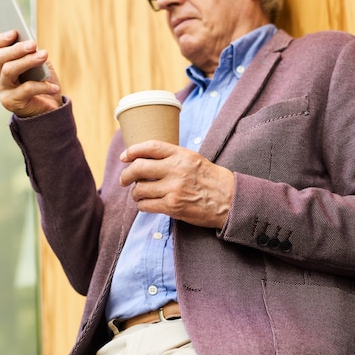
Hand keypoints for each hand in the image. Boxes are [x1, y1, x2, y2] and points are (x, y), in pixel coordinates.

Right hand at [0, 30, 62, 116]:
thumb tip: (32, 44)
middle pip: (1, 58)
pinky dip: (42, 86)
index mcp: (3, 67)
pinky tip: (54, 86)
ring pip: (9, 70)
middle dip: (17, 49)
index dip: (2, 40)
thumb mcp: (40, 67)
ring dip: (27, 61)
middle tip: (33, 44)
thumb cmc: (44, 85)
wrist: (50, 112)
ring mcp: (3, 91)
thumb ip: (33, 55)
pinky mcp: (11, 103)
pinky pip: (26, 89)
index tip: (15, 32)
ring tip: (43, 55)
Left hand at [119, 141, 234, 228]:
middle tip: (123, 180)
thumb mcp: (194, 160)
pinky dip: (142, 205)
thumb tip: (147, 160)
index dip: (133, 150)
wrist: (230, 201)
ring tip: (139, 194)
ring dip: (135, 193)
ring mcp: (173, 189)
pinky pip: (146, 206)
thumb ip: (173, 158)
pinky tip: (146, 204)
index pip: (150, 147)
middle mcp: (176, 170)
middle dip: (126, 175)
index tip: (124, 156)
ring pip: (140, 189)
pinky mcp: (173, 207)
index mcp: (182, 155)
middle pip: (138, 168)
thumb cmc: (213, 180)